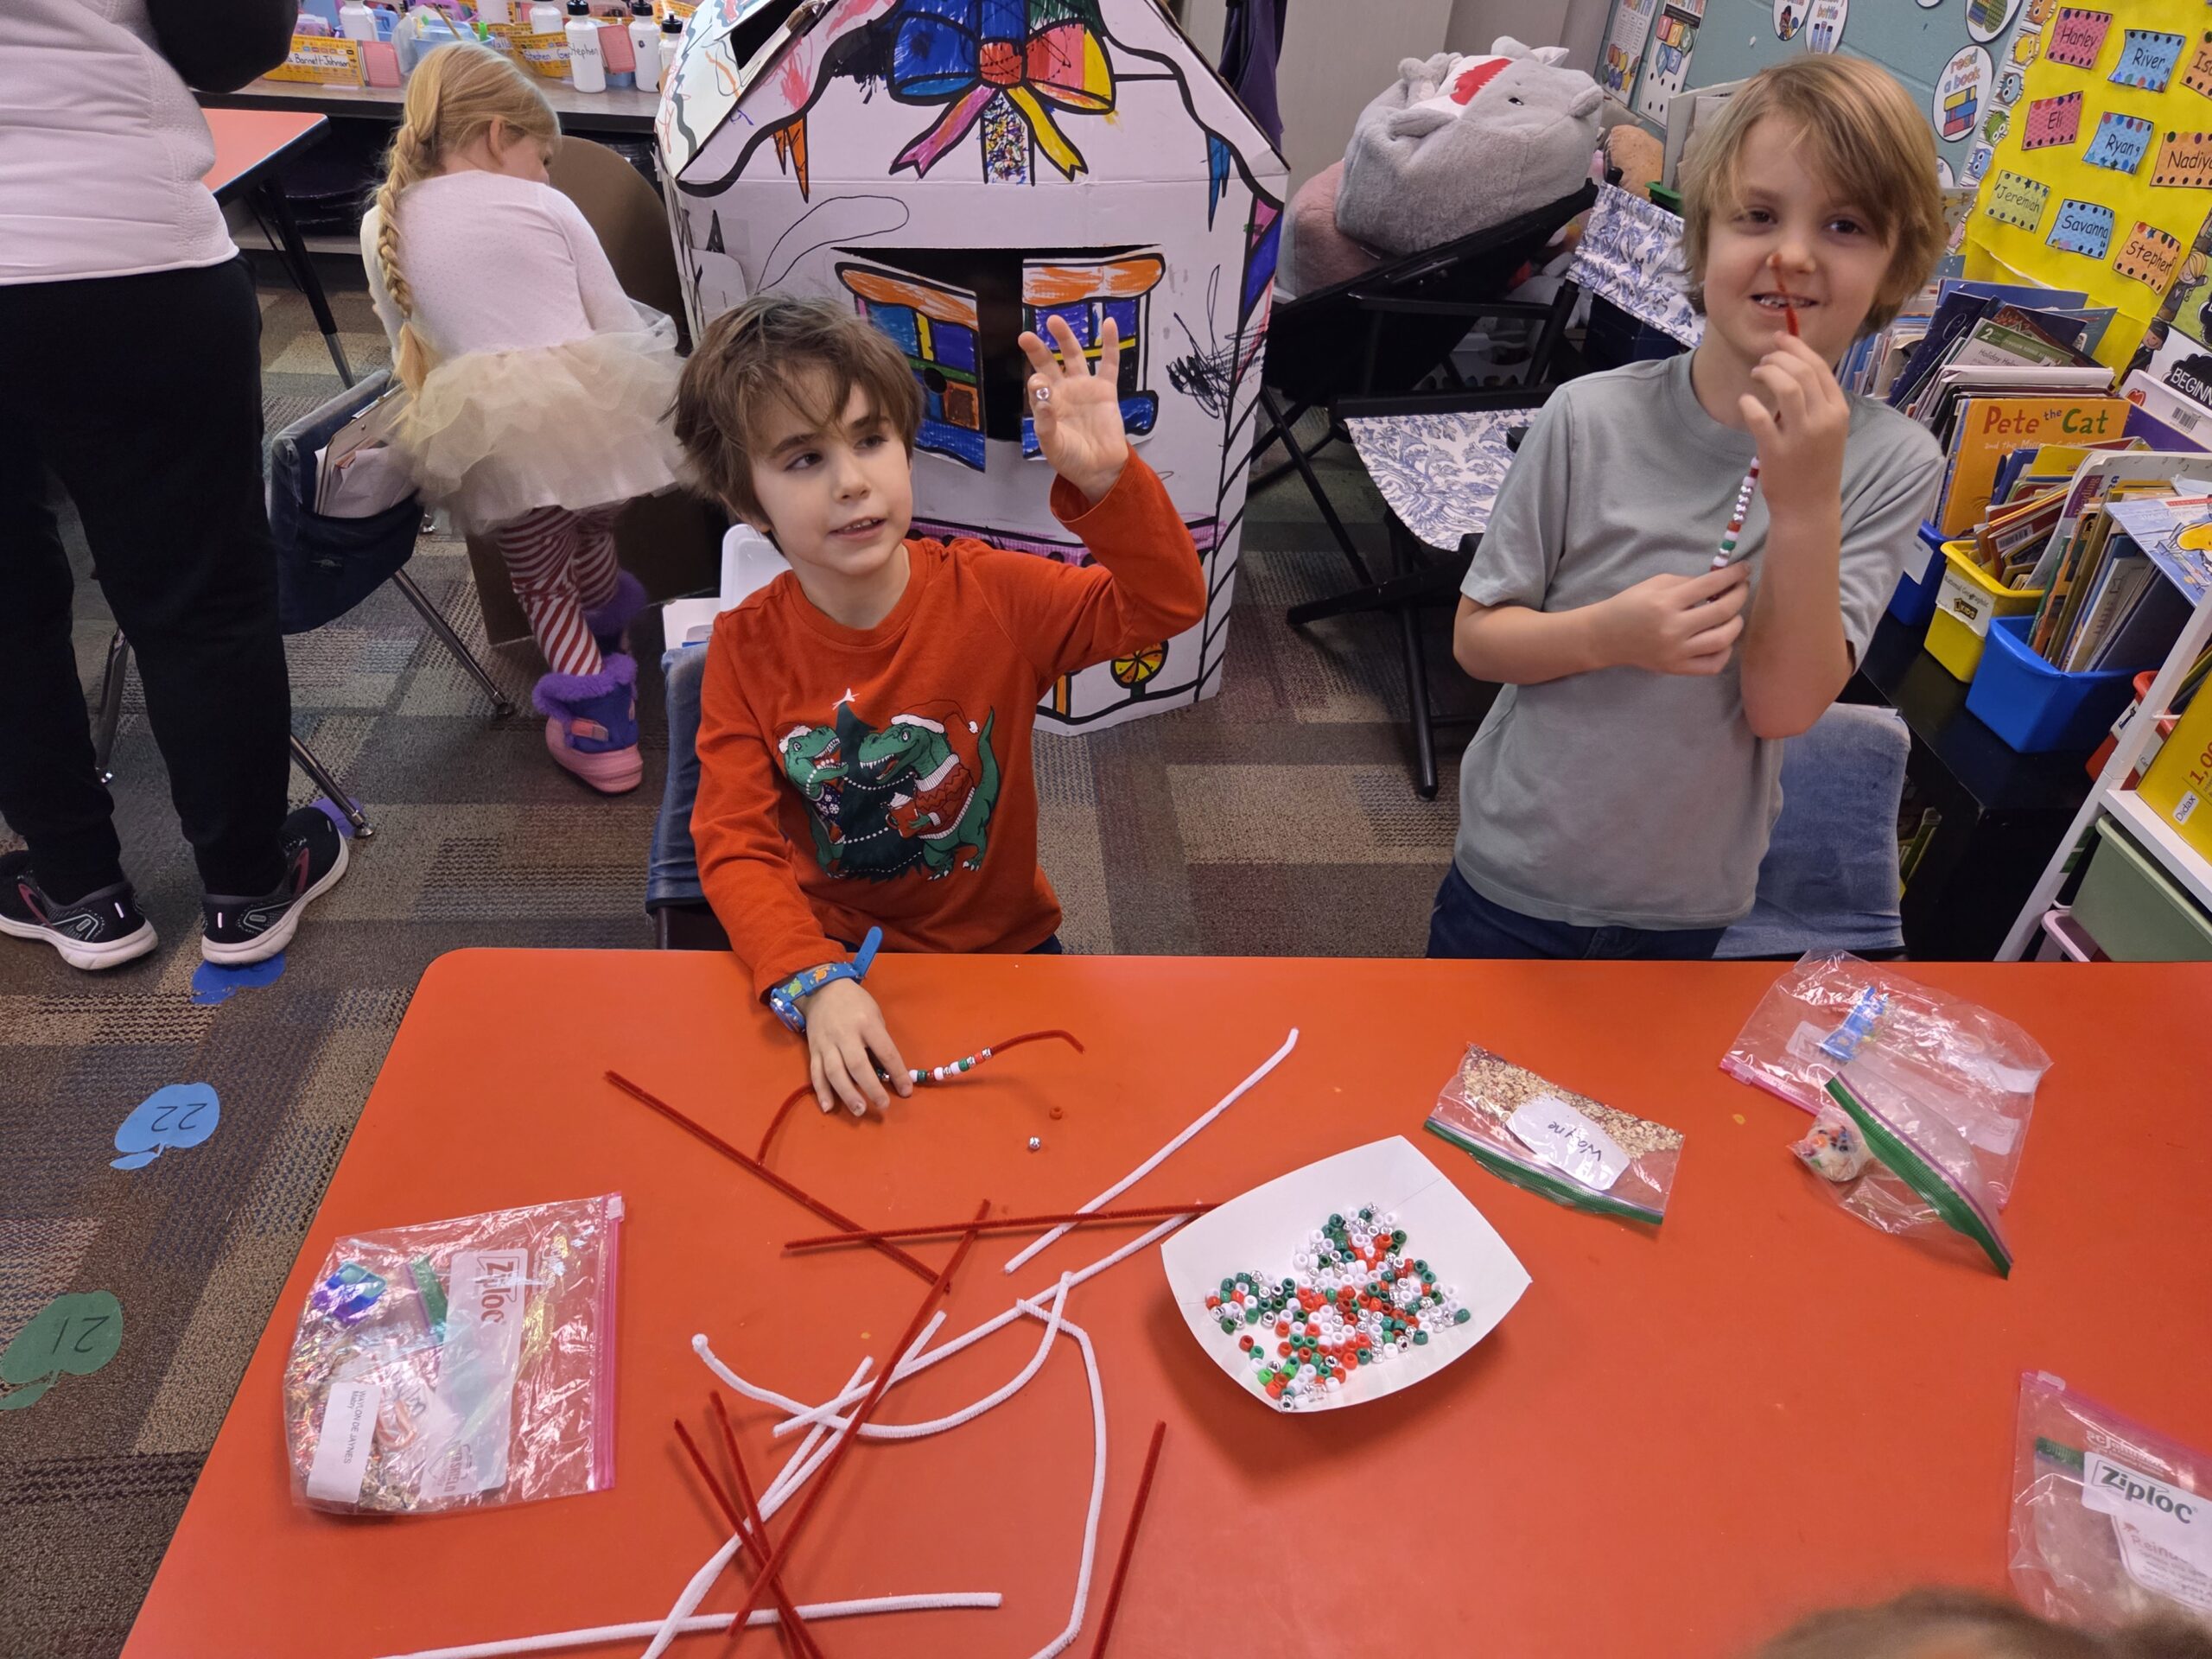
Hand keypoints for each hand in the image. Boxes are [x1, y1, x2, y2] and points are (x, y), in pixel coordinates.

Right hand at [802, 979, 909, 1116]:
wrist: (822, 989)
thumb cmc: (855, 1003)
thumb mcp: (875, 1014)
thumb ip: (879, 1041)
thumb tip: (887, 1072)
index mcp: (867, 1023)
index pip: (885, 1052)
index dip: (897, 1073)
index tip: (906, 1091)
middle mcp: (846, 1034)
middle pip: (858, 1065)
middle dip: (872, 1088)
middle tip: (883, 1106)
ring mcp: (827, 1044)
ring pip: (835, 1072)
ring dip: (847, 1094)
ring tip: (859, 1110)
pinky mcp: (813, 1050)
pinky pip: (816, 1073)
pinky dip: (821, 1092)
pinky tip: (828, 1107)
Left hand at [1018, 313, 1127, 504]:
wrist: (1100, 469)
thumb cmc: (1072, 459)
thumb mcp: (1053, 445)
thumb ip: (1046, 423)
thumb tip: (1042, 398)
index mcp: (1048, 403)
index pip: (1038, 385)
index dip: (1037, 381)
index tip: (1037, 382)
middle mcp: (1064, 391)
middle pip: (1050, 363)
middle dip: (1038, 349)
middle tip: (1025, 336)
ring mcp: (1085, 387)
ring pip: (1074, 356)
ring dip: (1065, 338)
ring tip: (1054, 320)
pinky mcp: (1106, 389)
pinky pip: (1109, 363)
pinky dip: (1110, 344)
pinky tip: (1109, 323)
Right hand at [1589, 564, 1750, 676]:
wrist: (1606, 637)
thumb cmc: (1630, 605)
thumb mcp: (1655, 583)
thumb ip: (1688, 582)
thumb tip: (1719, 583)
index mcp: (1666, 602)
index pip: (1711, 585)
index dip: (1734, 574)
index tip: (1744, 569)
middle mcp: (1673, 628)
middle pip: (1723, 611)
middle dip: (1740, 594)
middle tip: (1741, 587)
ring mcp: (1676, 652)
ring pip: (1723, 639)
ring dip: (1736, 623)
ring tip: (1732, 614)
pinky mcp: (1676, 668)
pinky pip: (1713, 664)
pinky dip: (1725, 651)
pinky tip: (1721, 640)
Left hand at [1740, 333, 1848, 521]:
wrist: (1810, 506)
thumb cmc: (1815, 465)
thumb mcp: (1828, 429)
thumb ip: (1817, 401)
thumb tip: (1795, 366)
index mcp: (1838, 411)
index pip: (1819, 367)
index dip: (1797, 348)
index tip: (1780, 339)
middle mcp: (1824, 419)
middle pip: (1802, 372)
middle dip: (1779, 357)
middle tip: (1763, 360)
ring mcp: (1801, 435)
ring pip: (1787, 387)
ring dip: (1767, 372)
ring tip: (1755, 373)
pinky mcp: (1777, 451)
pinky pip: (1759, 418)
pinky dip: (1750, 404)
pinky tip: (1745, 401)